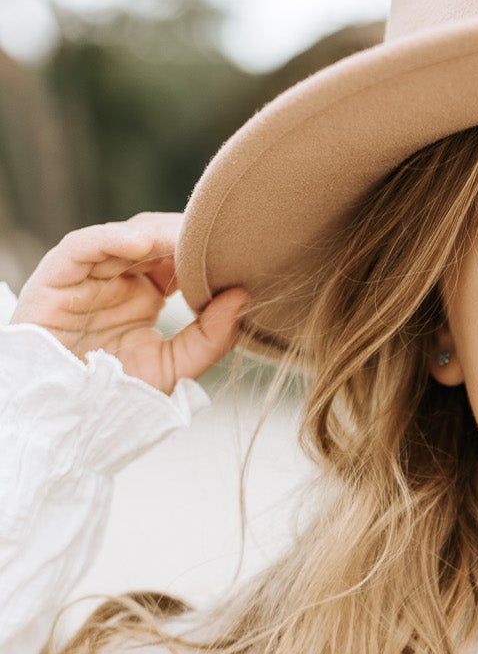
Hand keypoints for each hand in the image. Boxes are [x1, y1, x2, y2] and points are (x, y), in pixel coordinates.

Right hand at [13, 213, 248, 392]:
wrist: (64, 419)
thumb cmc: (114, 396)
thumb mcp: (174, 370)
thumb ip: (210, 338)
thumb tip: (244, 297)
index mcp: (145, 294)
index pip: (178, 258)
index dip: (204, 251)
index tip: (237, 251)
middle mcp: (117, 279)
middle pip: (154, 240)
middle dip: (185, 236)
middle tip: (218, 236)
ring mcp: (87, 276)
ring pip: (123, 236)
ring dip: (157, 233)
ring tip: (186, 239)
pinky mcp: (56, 278)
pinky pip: (82, 246)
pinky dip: (111, 238)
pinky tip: (142, 243)